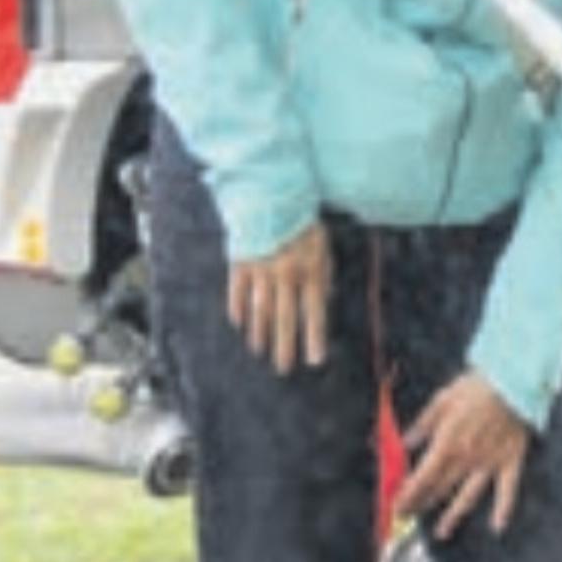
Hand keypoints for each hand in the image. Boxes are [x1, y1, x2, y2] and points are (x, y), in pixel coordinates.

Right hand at [227, 222, 330, 373]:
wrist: (271, 193)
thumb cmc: (303, 222)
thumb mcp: (323, 246)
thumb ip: (323, 274)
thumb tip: (324, 301)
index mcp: (310, 269)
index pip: (314, 311)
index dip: (315, 337)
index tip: (315, 361)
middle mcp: (285, 273)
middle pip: (285, 317)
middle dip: (285, 345)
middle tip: (284, 368)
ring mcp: (261, 268)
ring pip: (260, 309)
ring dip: (261, 333)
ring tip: (261, 351)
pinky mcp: (241, 261)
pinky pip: (238, 290)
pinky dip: (238, 308)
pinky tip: (239, 324)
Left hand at [396, 371, 530, 538]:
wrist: (513, 382)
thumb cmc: (476, 387)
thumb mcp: (442, 400)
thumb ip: (422, 425)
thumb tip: (405, 442)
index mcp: (446, 443)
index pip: (422, 477)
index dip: (407, 494)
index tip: (397, 506)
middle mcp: (466, 459)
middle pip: (439, 489)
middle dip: (421, 504)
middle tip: (410, 515)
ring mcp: (489, 464)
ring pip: (467, 497)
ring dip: (452, 516)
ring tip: (441, 532)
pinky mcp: (510, 462)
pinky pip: (507, 491)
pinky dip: (503, 510)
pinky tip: (497, 526)